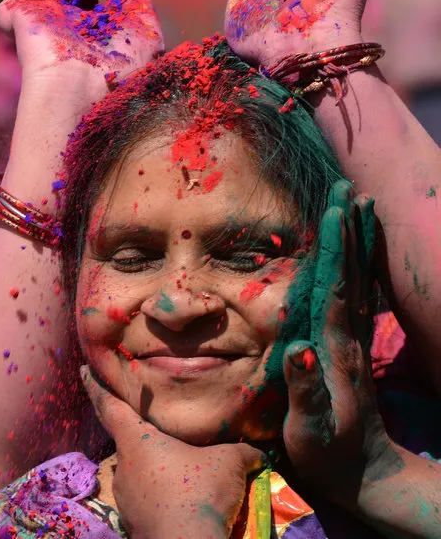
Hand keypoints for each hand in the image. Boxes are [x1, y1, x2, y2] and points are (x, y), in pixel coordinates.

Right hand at [0, 0, 163, 103]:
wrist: (83, 88)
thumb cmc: (120, 70)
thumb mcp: (147, 39)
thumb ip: (143, 12)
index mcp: (96, 42)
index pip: (91, 10)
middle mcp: (69, 38)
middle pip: (68, 0)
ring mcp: (45, 32)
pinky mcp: (22, 28)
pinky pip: (12, 7)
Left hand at [81, 367, 264, 538]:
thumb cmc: (200, 491)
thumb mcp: (230, 462)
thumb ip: (243, 451)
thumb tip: (258, 452)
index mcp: (136, 440)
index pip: (109, 405)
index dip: (96, 385)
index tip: (82, 370)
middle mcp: (123, 466)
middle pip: (126, 440)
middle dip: (142, 436)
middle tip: (162, 431)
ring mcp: (125, 498)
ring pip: (136, 472)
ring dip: (153, 469)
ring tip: (180, 470)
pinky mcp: (133, 523)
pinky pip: (145, 499)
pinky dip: (159, 495)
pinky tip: (181, 500)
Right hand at [282, 180, 398, 506]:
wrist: (368, 476)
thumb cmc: (330, 454)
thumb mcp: (308, 430)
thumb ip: (302, 389)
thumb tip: (296, 348)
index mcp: (336, 350)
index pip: (336, 288)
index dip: (336, 249)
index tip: (336, 208)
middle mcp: (350, 337)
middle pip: (351, 274)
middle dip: (350, 231)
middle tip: (350, 188)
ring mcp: (356, 340)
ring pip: (360, 280)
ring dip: (359, 242)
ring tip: (361, 206)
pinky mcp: (356, 347)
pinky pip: (361, 296)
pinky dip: (361, 266)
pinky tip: (357, 251)